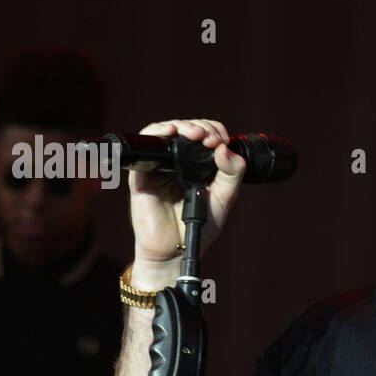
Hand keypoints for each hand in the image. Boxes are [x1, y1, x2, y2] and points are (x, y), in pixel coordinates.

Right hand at [128, 119, 245, 278]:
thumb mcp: (224, 199)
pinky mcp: (144, 174)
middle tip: (210, 138)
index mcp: (200, 165)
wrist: (176, 250)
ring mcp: (161, 166)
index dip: (215, 131)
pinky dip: (156, 133)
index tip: (221, 141)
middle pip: (187, 128)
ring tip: (195, 134)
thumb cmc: (199, 227)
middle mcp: (180, 162)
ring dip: (182, 125)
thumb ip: (231, 174)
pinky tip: (170, 133)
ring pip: (167, 131)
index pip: (207, 135)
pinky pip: (146, 148)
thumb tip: (226, 148)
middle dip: (201, 127)